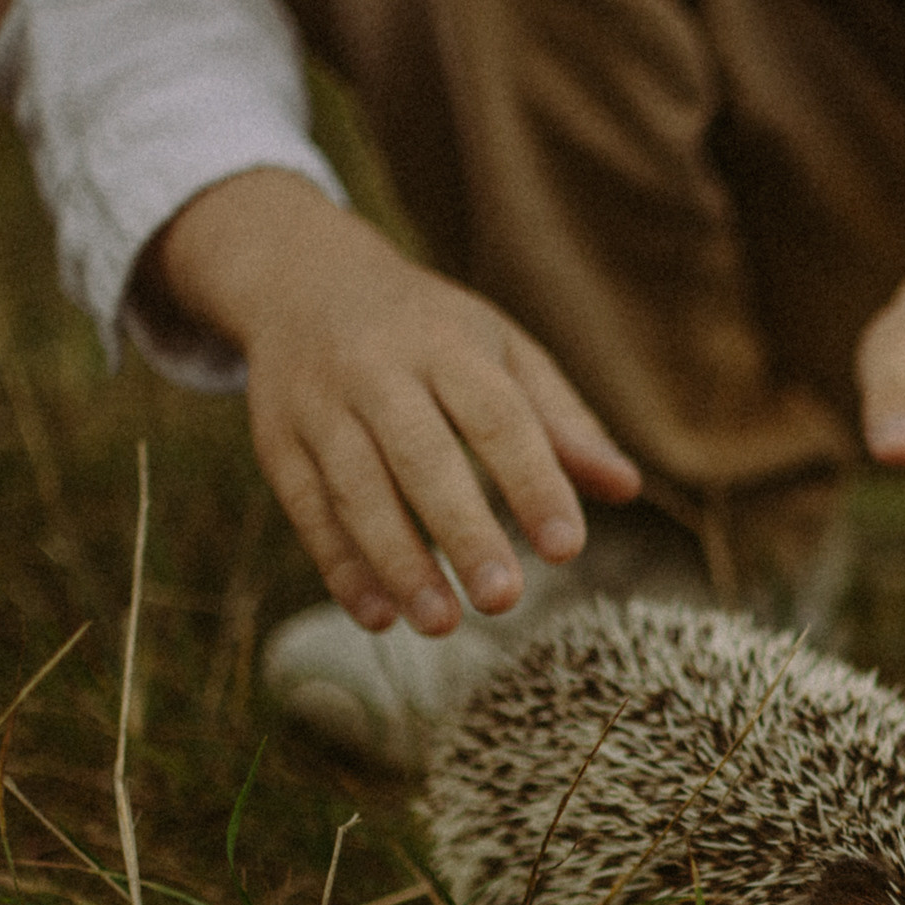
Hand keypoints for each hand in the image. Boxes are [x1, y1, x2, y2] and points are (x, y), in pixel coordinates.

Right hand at [150, 168, 641, 634]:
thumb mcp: (503, 352)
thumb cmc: (431, 331)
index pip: (498, 418)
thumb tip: (626, 487)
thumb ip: (563, 421)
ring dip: (398, 562)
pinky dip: (340, 566)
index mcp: (447, 344)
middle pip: (420, 456)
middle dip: (462, 531)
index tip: (566, 548)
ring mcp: (319, 406)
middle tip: (503, 600)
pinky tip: (380, 615)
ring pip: (356, 489)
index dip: (533, 483)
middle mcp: (376, 370)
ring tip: (442, 623)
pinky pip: (307, 509)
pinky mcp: (278, 441)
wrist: (303, 280)